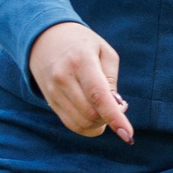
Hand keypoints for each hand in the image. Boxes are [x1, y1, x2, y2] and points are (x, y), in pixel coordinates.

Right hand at [28, 22, 133, 141]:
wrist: (44, 38)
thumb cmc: (82, 44)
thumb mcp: (104, 51)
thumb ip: (111, 79)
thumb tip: (115, 108)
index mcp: (81, 61)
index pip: (98, 96)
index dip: (114, 117)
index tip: (128, 134)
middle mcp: (63, 78)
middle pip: (91, 114)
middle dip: (110, 117)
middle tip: (119, 105)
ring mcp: (54, 92)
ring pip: (81, 124)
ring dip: (100, 123)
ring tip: (106, 107)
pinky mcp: (50, 101)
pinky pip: (72, 124)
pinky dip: (88, 125)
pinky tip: (94, 113)